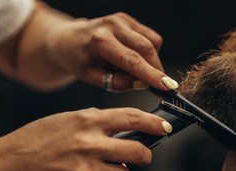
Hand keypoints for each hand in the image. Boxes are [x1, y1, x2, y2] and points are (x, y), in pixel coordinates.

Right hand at [0, 108, 171, 170]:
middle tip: (138, 154)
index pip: (132, 118)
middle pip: (136, 151)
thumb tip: (125, 125)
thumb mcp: (68, 118)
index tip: (165, 127)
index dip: (154, 123)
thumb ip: (97, 120)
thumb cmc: (37, 138)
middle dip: (143, 154)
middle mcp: (90, 145)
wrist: (8, 163)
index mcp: (88, 121)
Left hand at [44, 12, 177, 91]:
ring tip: (135, 71)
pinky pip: (150, 38)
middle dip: (156, 70)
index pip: (131, 60)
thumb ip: (116, 82)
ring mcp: (122, 19)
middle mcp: (112, 25)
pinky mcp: (129, 20)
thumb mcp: (90, 77)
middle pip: (146, 48)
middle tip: (157, 86)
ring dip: (152, 61)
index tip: (167, 85)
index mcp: (99, 40)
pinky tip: (135, 59)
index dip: (151, 74)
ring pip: (152, 42)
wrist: (67, 39)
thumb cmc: (77, 59)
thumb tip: (141, 83)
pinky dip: (149, 52)